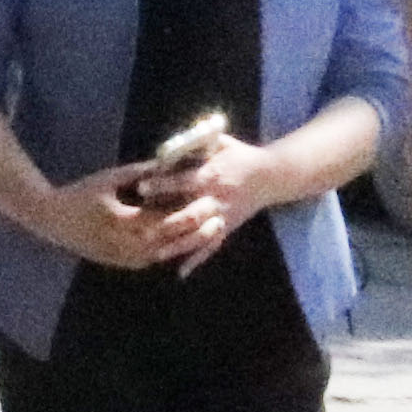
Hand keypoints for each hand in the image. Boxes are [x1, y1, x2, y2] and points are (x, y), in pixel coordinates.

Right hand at [30, 157, 198, 271]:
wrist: (52, 219)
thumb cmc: (81, 193)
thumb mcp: (110, 178)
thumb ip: (141, 173)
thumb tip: (170, 163)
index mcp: (122, 220)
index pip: (164, 219)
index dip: (190, 213)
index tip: (210, 202)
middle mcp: (124, 243)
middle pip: (168, 240)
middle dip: (195, 230)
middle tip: (219, 220)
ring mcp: (121, 257)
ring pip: (163, 255)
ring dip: (187, 245)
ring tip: (210, 234)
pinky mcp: (119, 264)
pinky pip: (150, 261)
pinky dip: (169, 253)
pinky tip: (185, 245)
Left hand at [118, 132, 265, 273]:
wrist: (271, 175)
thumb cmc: (239, 155)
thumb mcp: (221, 142)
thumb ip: (197, 139)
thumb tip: (172, 139)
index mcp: (212, 174)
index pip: (184, 180)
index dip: (163, 184)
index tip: (141, 187)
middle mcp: (216, 198)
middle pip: (190, 212)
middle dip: (167, 221)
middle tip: (141, 229)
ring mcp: (222, 216)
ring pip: (198, 234)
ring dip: (178, 246)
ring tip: (155, 255)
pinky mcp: (227, 228)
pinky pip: (211, 247)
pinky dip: (197, 260)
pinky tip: (180, 273)